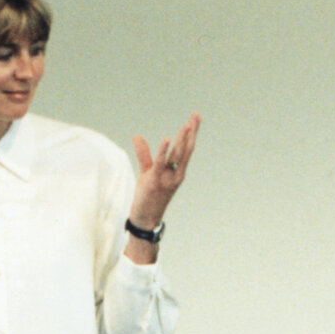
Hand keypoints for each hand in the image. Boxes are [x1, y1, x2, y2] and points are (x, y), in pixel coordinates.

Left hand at [128, 112, 200, 228]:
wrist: (146, 218)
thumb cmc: (148, 197)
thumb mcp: (147, 172)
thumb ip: (144, 154)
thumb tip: (137, 136)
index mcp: (177, 171)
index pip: (186, 148)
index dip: (191, 133)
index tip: (195, 118)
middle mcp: (176, 174)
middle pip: (186, 148)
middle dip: (191, 131)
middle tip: (197, 115)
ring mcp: (167, 178)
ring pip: (177, 155)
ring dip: (183, 139)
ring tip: (188, 123)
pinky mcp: (155, 181)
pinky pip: (160, 163)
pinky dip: (163, 151)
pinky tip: (167, 139)